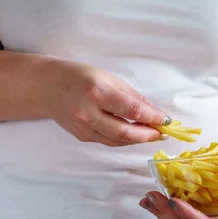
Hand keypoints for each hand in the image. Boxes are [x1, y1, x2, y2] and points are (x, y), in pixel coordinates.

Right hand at [47, 62, 170, 145]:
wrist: (49, 86)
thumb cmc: (81, 77)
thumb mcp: (110, 79)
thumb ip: (133, 97)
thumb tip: (155, 113)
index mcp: (98, 93)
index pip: (132, 110)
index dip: (153, 118)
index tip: (168, 121)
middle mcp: (88, 113)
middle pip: (125, 133)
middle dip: (148, 135)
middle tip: (163, 133)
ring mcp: (83, 128)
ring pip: (117, 141)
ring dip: (138, 140)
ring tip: (152, 134)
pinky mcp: (81, 137)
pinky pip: (108, 141)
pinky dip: (124, 140)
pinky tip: (134, 134)